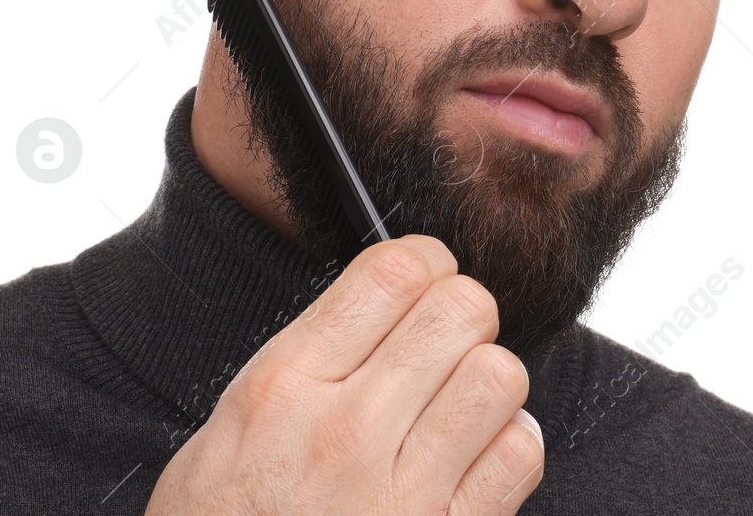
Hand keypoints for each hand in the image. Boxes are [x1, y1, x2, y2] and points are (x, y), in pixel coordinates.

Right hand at [144, 234, 542, 514]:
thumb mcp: (233, 422)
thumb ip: (309, 356)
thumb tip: (387, 293)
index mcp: (285, 387)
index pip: (391, 273)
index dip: (424, 259)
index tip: (424, 276)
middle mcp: (346, 433)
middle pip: (460, 311)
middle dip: (462, 311)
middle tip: (445, 338)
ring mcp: (402, 495)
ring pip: (500, 376)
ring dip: (487, 379)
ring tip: (459, 400)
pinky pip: (520, 456)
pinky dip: (509, 445)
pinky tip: (474, 456)